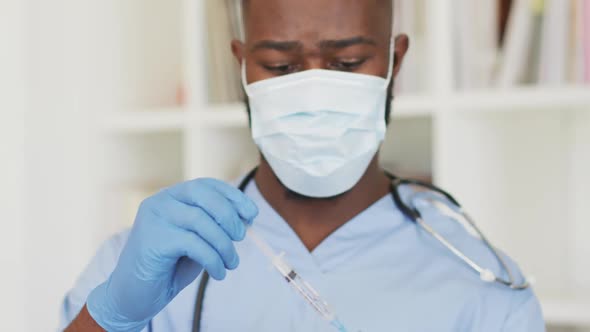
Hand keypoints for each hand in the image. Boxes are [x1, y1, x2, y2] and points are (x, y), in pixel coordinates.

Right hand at [86, 178, 257, 331]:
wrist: (133, 296)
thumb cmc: (168, 267)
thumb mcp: (197, 241)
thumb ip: (215, 226)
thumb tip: (246, 218)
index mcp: (171, 197)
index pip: (206, 185)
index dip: (232, 196)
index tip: (252, 214)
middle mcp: (160, 201)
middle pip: (203, 196)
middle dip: (229, 216)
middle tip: (241, 238)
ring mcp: (154, 218)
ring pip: (201, 221)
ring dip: (224, 245)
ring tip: (232, 263)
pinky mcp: (153, 239)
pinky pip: (194, 244)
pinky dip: (213, 259)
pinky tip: (219, 273)